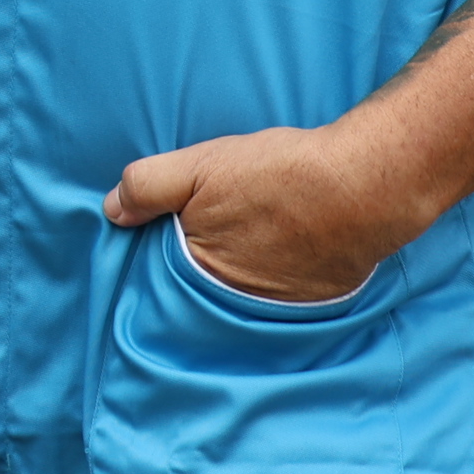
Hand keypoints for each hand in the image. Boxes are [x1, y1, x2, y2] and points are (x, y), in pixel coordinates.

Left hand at [102, 123, 413, 302]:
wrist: (361, 186)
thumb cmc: (278, 173)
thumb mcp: (199, 166)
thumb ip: (148, 187)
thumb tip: (111, 210)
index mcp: (201, 273)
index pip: (164, 273)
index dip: (163, 247)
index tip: (169, 228)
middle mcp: (237, 303)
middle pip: (204, 284)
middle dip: (201, 259)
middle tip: (219, 223)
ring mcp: (278, 306)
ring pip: (241, 289)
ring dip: (240, 267)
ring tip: (253, 230)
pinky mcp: (314, 302)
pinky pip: (280, 292)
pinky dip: (275, 272)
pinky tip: (283, 241)